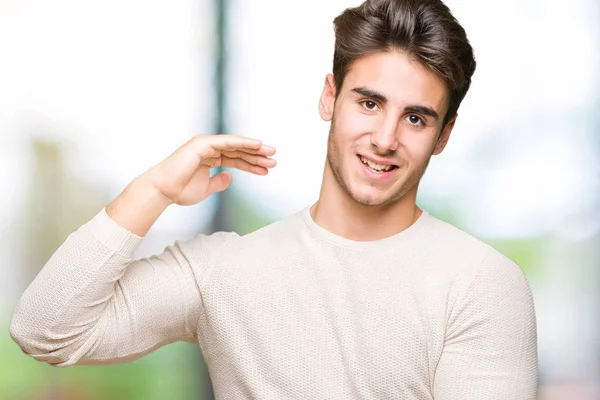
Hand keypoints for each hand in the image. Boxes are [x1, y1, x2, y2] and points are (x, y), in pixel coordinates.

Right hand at [143, 134, 275, 205]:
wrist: (163, 191)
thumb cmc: (180, 190)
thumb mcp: (206, 188)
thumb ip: (219, 182)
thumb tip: (230, 177)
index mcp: (210, 157)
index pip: (236, 159)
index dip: (252, 165)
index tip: (267, 170)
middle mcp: (209, 148)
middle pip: (238, 151)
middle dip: (257, 156)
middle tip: (274, 160)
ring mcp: (206, 144)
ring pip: (235, 145)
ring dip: (254, 149)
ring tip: (270, 153)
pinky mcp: (203, 143)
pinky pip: (227, 142)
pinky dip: (243, 142)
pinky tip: (257, 145)